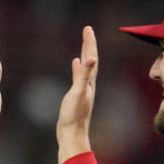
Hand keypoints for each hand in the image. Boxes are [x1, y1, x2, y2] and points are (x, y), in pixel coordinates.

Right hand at [57, 25, 97, 163]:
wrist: (71, 134)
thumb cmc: (74, 115)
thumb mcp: (78, 92)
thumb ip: (84, 75)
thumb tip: (91, 58)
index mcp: (90, 82)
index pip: (91, 58)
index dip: (89, 43)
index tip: (88, 29)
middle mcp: (89, 84)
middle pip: (90, 60)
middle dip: (88, 45)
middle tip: (87, 30)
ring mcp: (83, 90)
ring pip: (85, 68)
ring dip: (84, 55)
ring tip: (83, 45)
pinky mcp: (76, 96)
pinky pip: (78, 76)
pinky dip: (77, 68)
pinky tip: (75, 64)